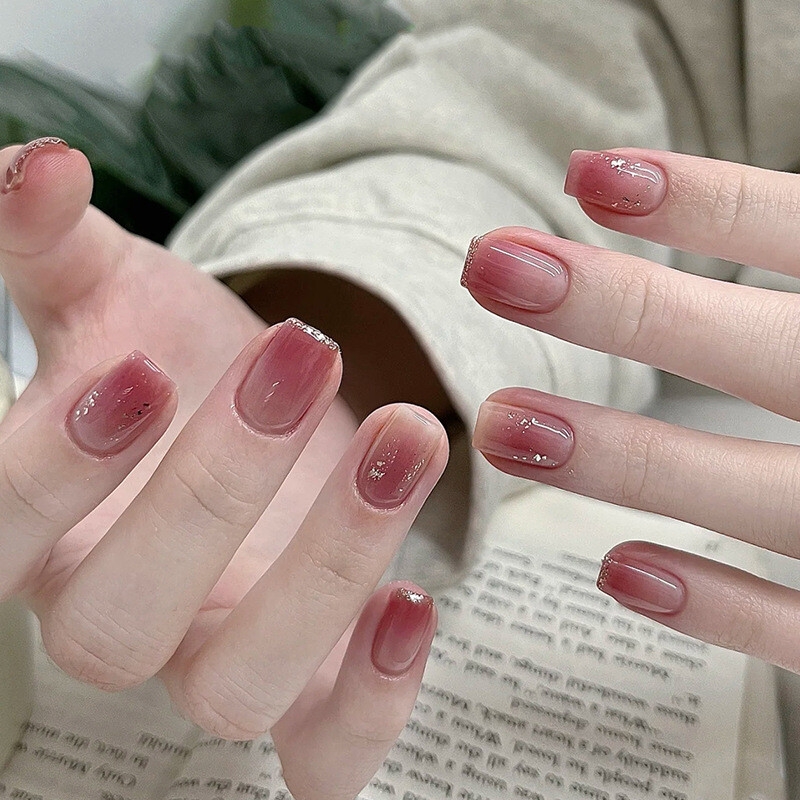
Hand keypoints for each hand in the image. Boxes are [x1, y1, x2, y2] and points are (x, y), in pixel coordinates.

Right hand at [0, 139, 447, 799]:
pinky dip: (371, 704)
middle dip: (212, 489)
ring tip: (406, 437)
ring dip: (327, 565)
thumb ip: (56, 245)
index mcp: (46, 530)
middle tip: (298, 358)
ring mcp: (218, 667)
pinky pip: (328, 760)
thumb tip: (38, 168)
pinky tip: (417, 602)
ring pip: (237, 684)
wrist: (276, 418)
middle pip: (119, 622)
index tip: (137, 367)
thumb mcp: (116, 295)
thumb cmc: (183, 363)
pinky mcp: (310, 694)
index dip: (45, 473)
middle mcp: (121, 617)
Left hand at [464, 148, 799, 670]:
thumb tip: (671, 199)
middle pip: (767, 349)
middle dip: (624, 307)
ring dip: (624, 456)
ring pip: (760, 490)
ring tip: (502, 423)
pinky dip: (719, 606)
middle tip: (490, 269)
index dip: (703, 204)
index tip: (588, 175)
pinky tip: (618, 572)